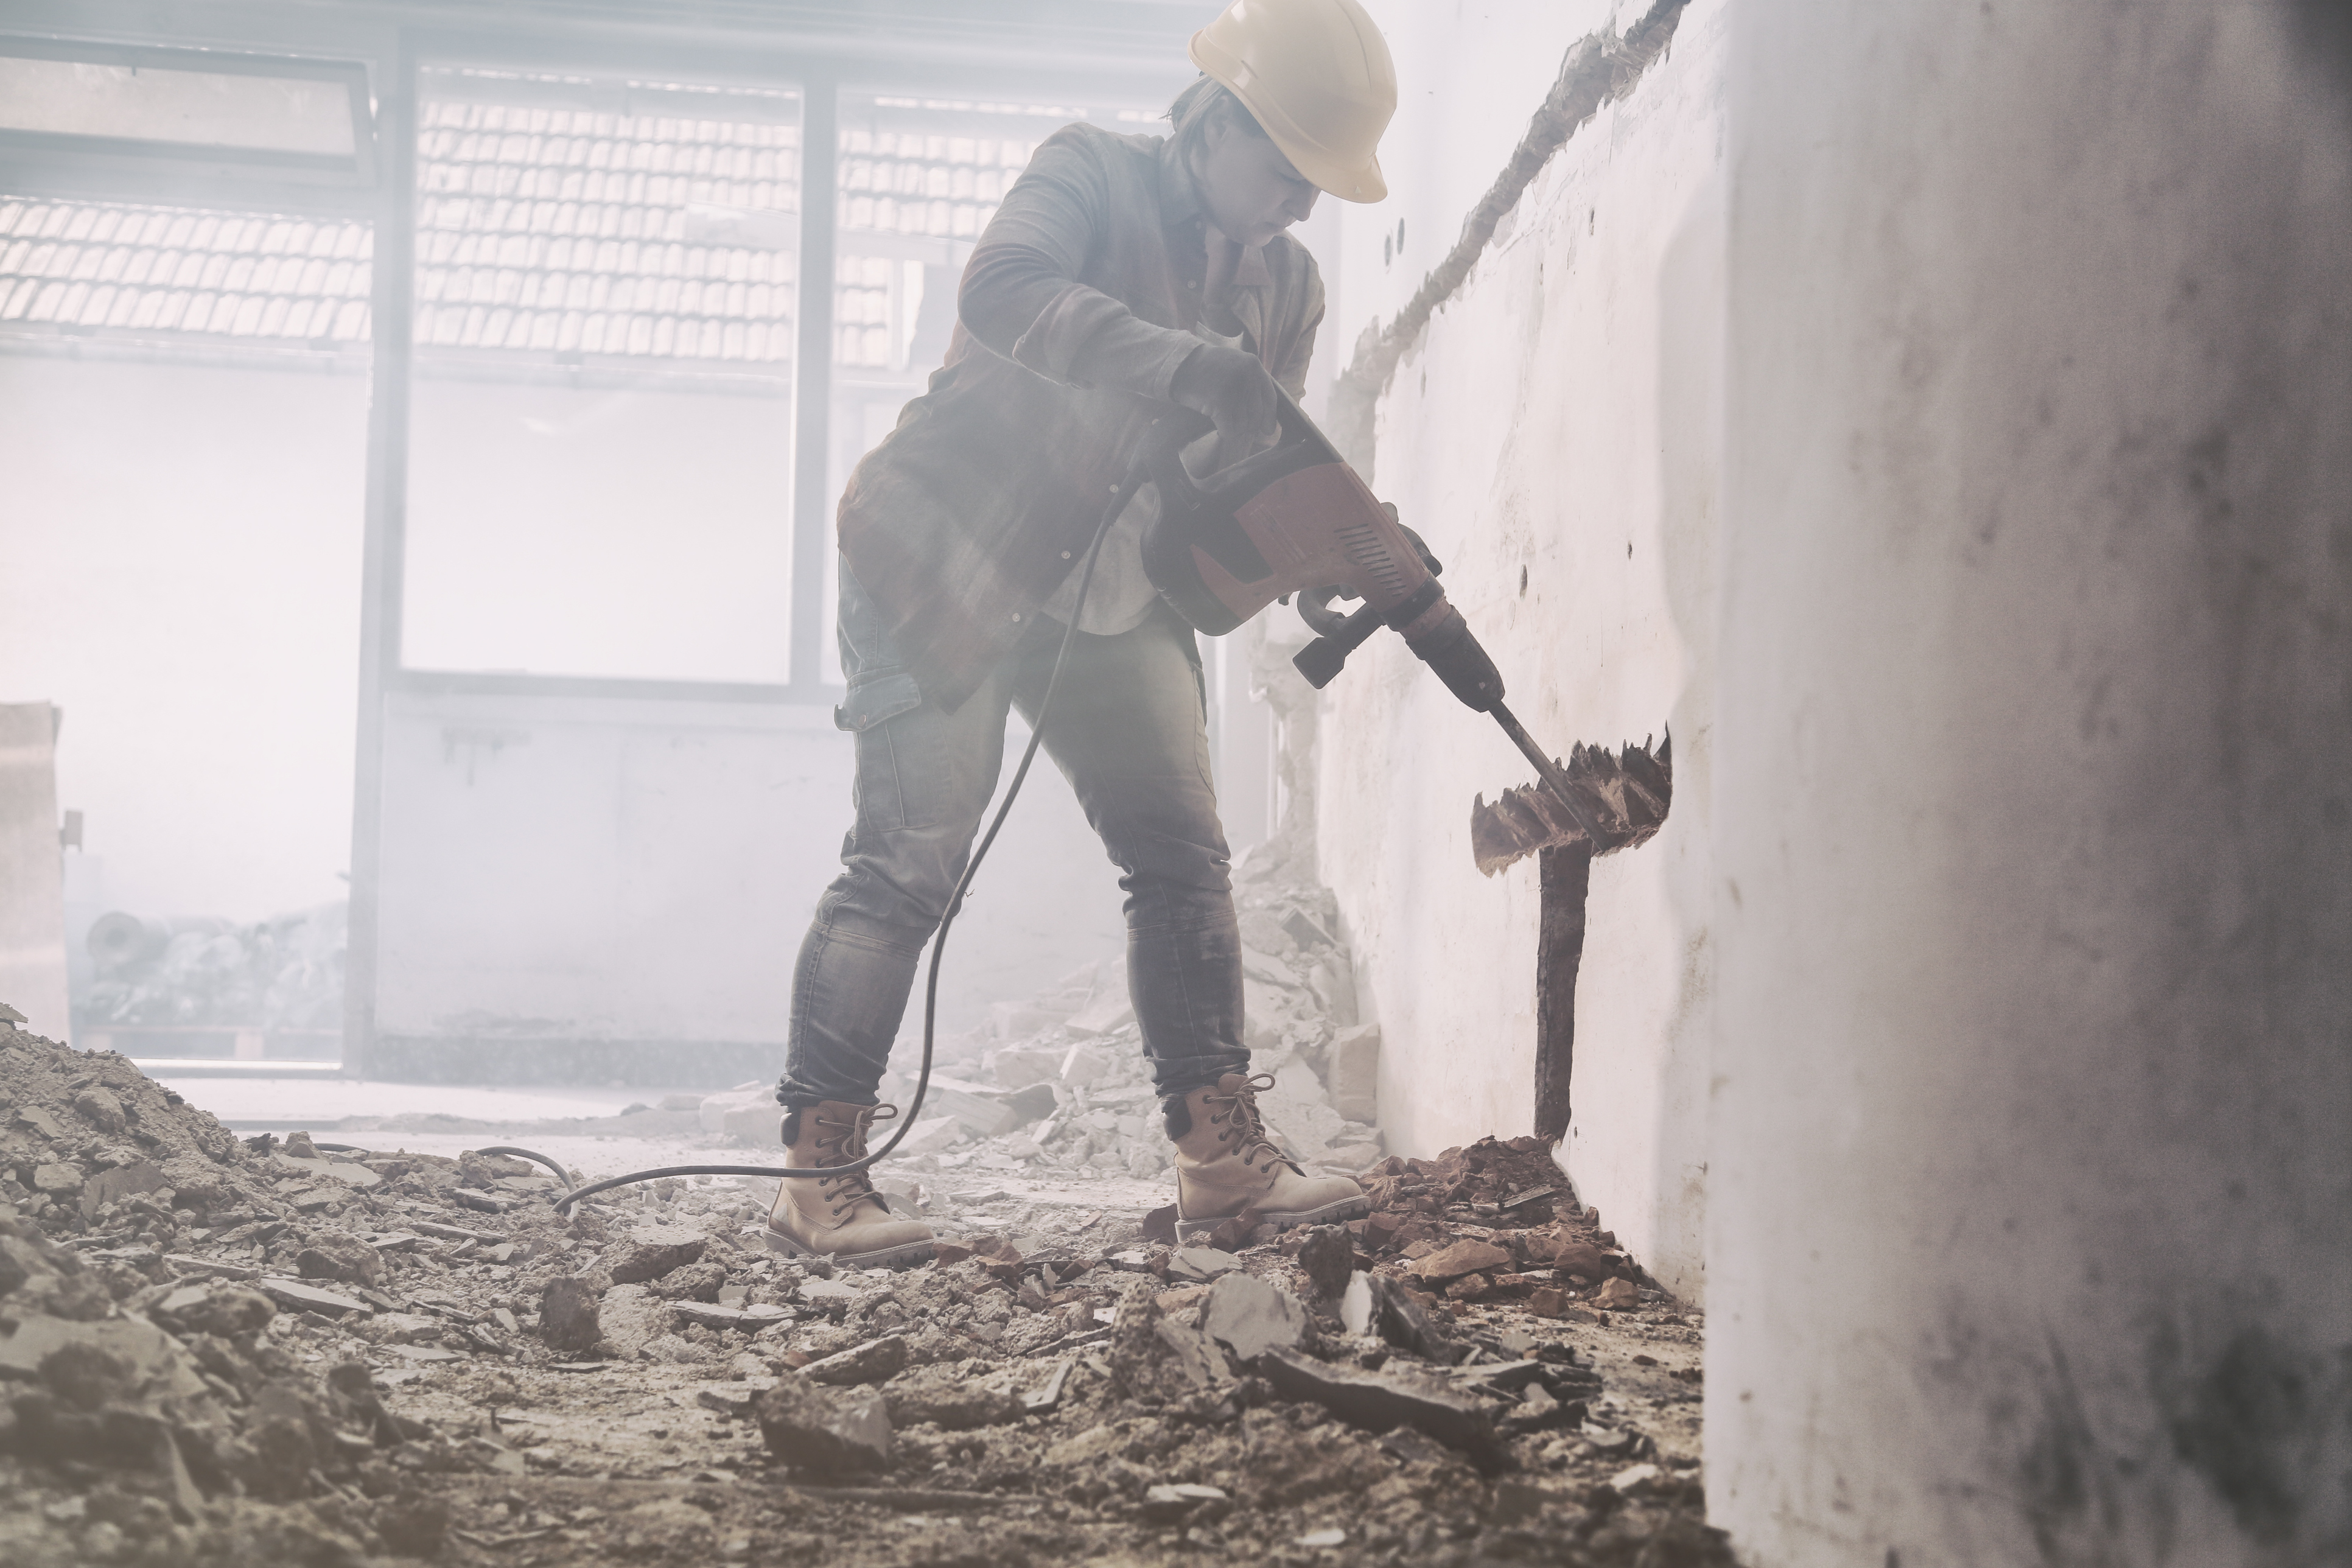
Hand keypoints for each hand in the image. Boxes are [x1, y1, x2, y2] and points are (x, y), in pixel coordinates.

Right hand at [1170, 342, 1279, 470]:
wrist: (1180, 364)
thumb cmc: (1206, 369)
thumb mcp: (1234, 365)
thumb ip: (1251, 383)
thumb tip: (1263, 418)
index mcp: (1253, 366)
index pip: (1270, 398)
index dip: (1269, 418)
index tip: (1267, 430)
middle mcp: (1248, 376)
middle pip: (1255, 416)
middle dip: (1244, 424)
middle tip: (1230, 421)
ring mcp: (1235, 388)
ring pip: (1243, 426)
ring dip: (1231, 427)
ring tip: (1219, 415)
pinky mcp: (1221, 402)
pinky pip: (1229, 430)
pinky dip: (1223, 431)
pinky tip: (1215, 423)